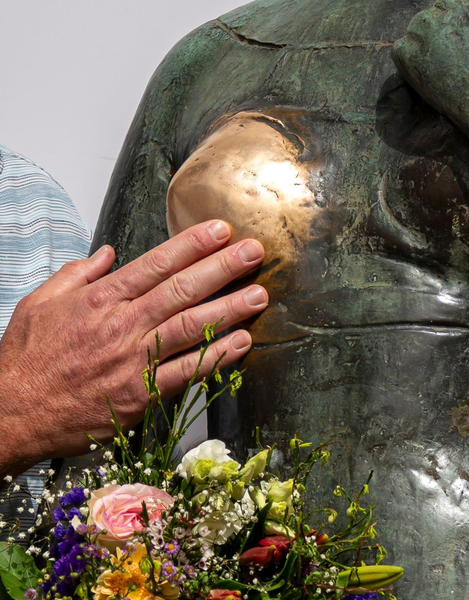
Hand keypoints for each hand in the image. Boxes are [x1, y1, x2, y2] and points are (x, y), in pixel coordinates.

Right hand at [0, 220, 267, 474]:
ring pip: (190, 328)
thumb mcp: (40, 302)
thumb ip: (77, 274)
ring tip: (260, 294)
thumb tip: (107, 253)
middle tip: (254, 252)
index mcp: (99, 300)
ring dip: (230, 309)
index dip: (191, 244)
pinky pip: (187, 372)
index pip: (155, 264)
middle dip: (222, 268)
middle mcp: (122, 326)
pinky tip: (243, 343)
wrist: (12, 413)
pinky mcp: (142, 394)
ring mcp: (134, 361)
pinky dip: (217, 357)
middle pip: (181, 290)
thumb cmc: (27, 359)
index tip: (220, 230)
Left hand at [392, 0, 468, 135]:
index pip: (458, 4)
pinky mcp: (408, 54)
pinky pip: (402, 52)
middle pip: (437, 14)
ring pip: (417, 31)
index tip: (465, 45)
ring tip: (443, 73)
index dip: (461, 25)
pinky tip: (429, 80)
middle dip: (443, 34)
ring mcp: (425, 28)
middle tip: (452, 61)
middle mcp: (449, 3)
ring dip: (426, 49)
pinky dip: (411, 65)